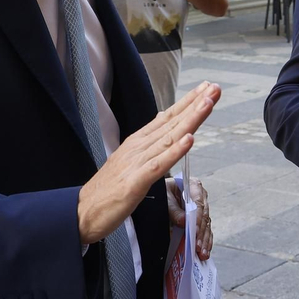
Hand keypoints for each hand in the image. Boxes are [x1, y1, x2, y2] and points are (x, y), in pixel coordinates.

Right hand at [78, 82, 219, 244]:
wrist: (82, 211)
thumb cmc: (108, 189)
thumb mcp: (130, 159)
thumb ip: (148, 140)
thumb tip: (162, 119)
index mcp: (138, 142)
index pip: (168, 117)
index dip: (188, 102)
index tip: (207, 87)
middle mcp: (138, 147)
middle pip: (172, 122)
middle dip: (195, 104)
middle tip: (215, 87)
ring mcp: (136, 163)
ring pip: (169, 138)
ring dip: (190, 120)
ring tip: (208, 103)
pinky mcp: (135, 182)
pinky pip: (159, 165)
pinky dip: (175, 151)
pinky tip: (189, 140)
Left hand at [167, 176, 212, 259]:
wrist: (162, 194)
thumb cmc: (163, 192)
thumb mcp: (165, 198)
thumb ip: (174, 210)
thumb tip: (184, 222)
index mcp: (194, 185)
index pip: (199, 202)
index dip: (198, 217)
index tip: (195, 230)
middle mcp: (201, 197)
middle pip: (205, 216)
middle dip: (201, 233)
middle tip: (198, 245)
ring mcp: (203, 209)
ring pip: (207, 226)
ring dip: (204, 240)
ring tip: (202, 253)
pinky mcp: (201, 220)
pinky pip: (206, 231)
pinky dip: (205, 242)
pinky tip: (205, 251)